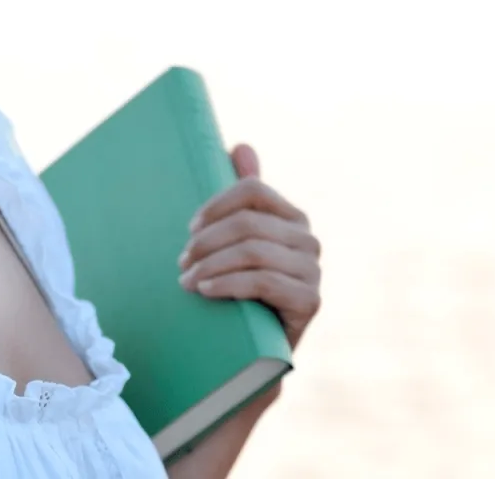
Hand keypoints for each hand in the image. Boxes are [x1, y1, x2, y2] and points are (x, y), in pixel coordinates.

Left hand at [176, 144, 321, 349]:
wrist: (255, 349)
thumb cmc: (240, 286)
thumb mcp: (236, 240)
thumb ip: (241, 196)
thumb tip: (242, 146)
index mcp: (291, 216)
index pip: (252, 190)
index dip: (216, 204)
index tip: (189, 227)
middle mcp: (308, 239)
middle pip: (248, 223)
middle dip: (206, 242)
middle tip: (181, 262)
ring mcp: (313, 271)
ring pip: (253, 252)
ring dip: (211, 265)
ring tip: (186, 281)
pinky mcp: (310, 301)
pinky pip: (264, 282)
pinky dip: (228, 285)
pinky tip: (206, 291)